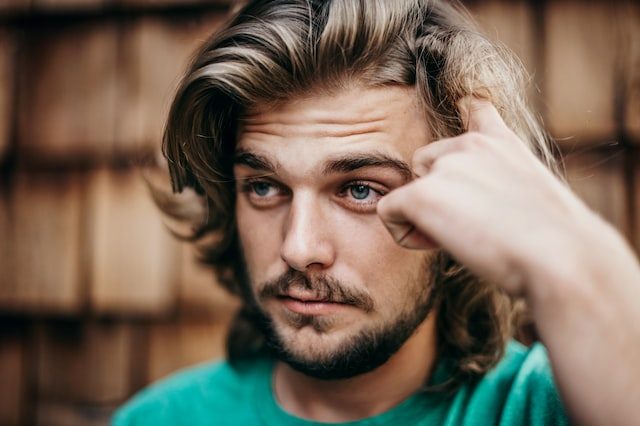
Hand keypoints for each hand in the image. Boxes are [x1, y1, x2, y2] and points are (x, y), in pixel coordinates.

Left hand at [377, 97, 595, 296]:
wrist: (560, 256)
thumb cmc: (554, 241)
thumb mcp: (534, 195)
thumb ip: (499, 182)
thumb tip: (475, 203)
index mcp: (500, 142)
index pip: (473, 108)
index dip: (464, 109)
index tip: (462, 103)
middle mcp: (470, 144)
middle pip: (424, 165)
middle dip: (435, 196)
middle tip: (470, 227)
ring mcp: (445, 165)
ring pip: (407, 190)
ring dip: (422, 217)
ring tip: (461, 237)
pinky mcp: (422, 193)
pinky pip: (389, 213)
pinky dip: (406, 234)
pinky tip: (438, 245)